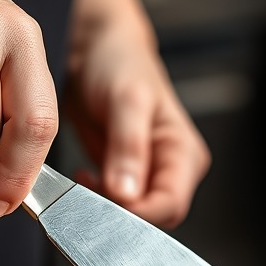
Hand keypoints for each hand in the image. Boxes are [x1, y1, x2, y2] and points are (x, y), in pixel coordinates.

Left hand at [60, 20, 209, 228]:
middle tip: (87, 189)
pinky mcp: (123, 173)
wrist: (98, 48)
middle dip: (118, 212)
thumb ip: (128, 146)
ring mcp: (146, 172)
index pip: (170, 205)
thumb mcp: (126, 99)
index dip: (138, 214)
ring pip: (129, 214)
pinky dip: (94, 199)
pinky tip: (82, 178)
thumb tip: (127, 192)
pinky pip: (112, 203)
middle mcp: (171, 167)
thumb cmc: (120, 63)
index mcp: (184, 153)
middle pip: (152, 217)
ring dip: (103, 206)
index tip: (103, 205)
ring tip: (83, 179)